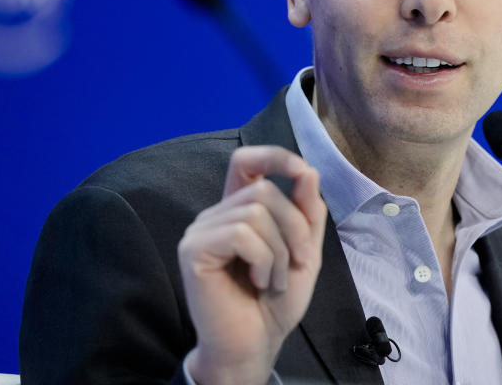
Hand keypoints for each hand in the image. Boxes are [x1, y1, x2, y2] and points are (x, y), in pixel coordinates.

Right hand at [178, 145, 326, 384]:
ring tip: (273, 279)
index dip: (273, 156)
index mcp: (239, 210)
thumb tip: (308, 171)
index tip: (301, 171)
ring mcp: (201, 231)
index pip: (245, 161)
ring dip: (279, 250)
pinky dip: (263, 259)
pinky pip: (242, 233)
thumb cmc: (276, 302)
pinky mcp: (194, 250)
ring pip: (256, 211)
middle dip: (294, 227)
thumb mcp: (304, 251)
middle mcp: (216, 214)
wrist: (256, 345)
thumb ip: (308, 213)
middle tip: (296, 263)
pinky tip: (259, 282)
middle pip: (264, 190)